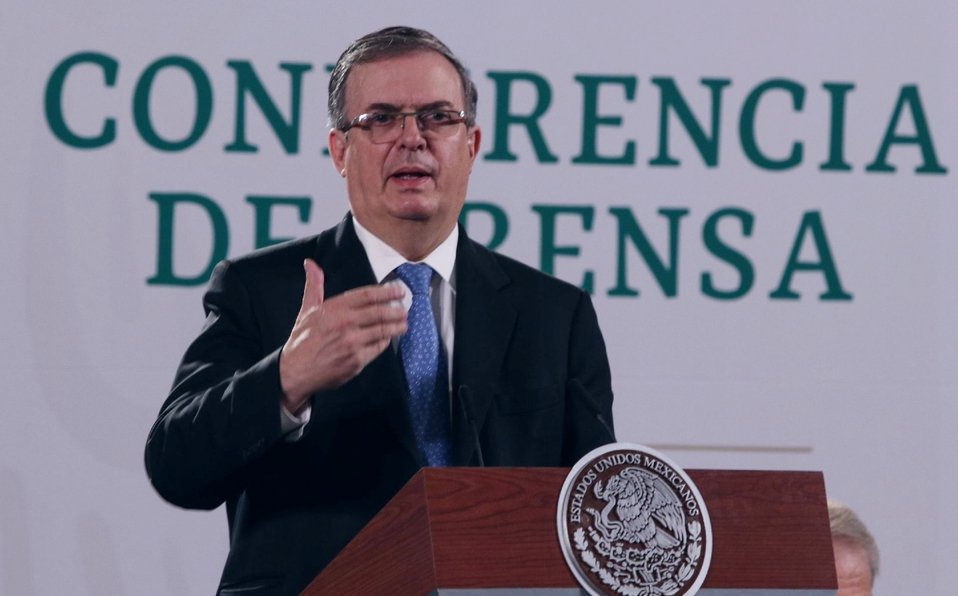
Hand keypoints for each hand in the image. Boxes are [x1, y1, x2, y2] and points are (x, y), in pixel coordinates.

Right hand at [279, 259, 406, 411]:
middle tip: (404, 309)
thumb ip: (314, 285)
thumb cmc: (302, 340)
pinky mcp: (357, 360)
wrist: (295, 371)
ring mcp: (352, 343)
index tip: (398, 291)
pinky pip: (378, 348)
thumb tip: (310, 264)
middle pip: (380, 312)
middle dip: (396, 310)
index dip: (387, 292)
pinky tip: (388, 338)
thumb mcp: (307, 310)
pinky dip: (385, 342)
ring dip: (397, 326)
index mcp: (334, 308)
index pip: (367, 295)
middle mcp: (345, 324)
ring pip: (383, 330)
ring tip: (403, 324)